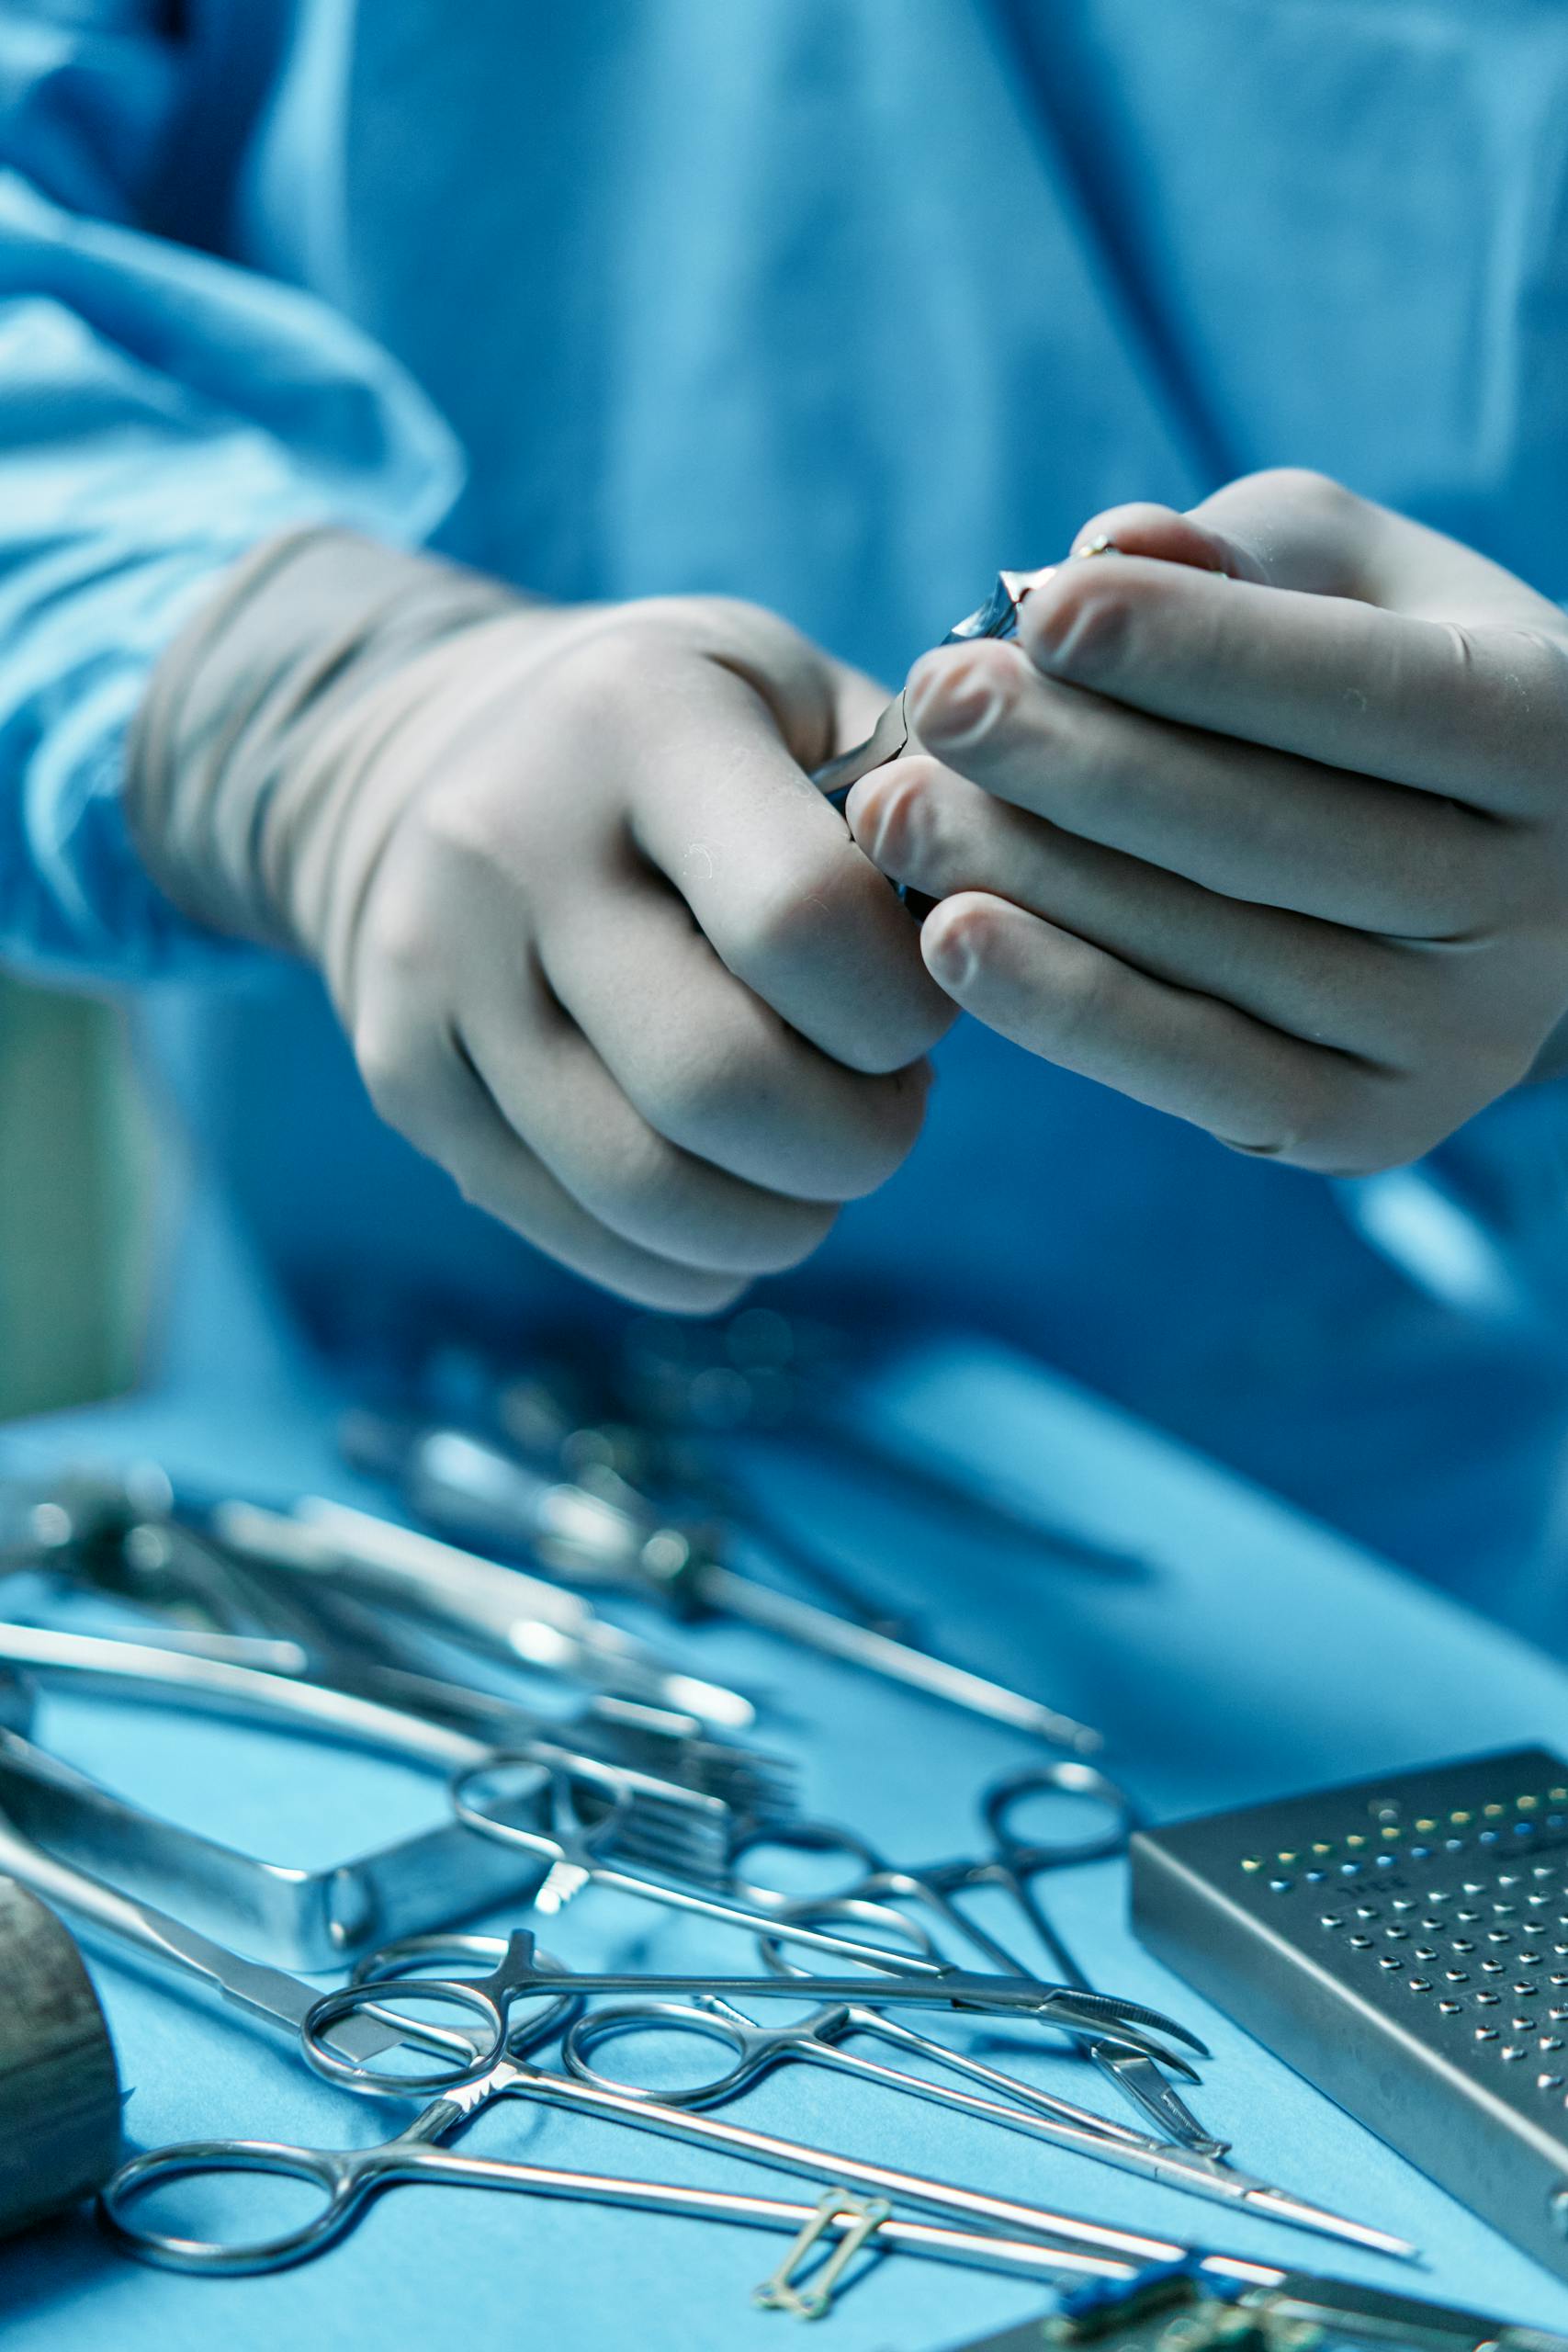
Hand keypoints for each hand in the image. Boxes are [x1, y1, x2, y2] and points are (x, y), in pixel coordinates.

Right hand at [130, 535, 951, 1307]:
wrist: (431, 751)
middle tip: (892, 1111)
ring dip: (782, 1220)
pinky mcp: (403, 1075)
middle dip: (856, 1140)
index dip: (901, 1006)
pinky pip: (578, 1232)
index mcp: (633, 720)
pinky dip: (692, 1258)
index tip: (923, 1003)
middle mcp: (509, 842)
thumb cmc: (681, 728)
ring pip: (644, 1188)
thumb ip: (907, 799)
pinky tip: (735, 1197)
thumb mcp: (794, 690)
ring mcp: (433, 969)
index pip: (800, 923)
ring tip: (817, 1164)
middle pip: (719, 1083)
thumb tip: (996, 944)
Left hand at [846, 470, 1567, 1173]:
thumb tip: (1105, 550)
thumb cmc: (1384, 685)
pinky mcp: (1372, 1128)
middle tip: (936, 704)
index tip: (1041, 607)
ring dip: (1039, 882)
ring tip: (898, 815)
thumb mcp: (1351, 582)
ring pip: (1222, 956)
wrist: (1484, 889)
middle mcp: (1536, 903)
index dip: (1198, 650)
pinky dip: (1066, 1012)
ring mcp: (1459, 1036)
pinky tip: (948, 940)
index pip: (1369, 692)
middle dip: (1081, 765)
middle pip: (1274, 834)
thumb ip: (1239, 554)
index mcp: (1557, 732)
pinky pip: (1202, 1072)